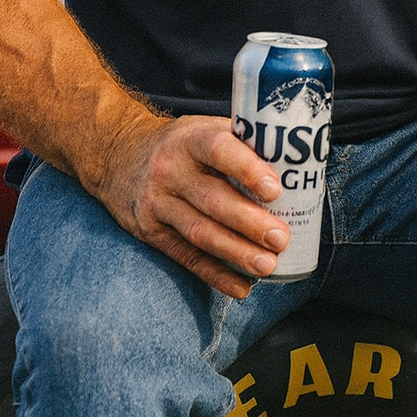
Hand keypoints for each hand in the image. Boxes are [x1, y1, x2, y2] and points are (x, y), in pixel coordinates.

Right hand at [90, 112, 290, 298]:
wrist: (117, 156)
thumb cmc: (180, 144)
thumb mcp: (203, 128)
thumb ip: (242, 143)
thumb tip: (299, 164)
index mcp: (189, 139)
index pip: (219, 149)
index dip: (247, 169)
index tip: (275, 190)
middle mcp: (169, 170)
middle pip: (211, 200)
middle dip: (249, 223)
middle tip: (281, 239)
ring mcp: (156, 203)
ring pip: (198, 232)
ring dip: (235, 252)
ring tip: (267, 266)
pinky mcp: (150, 231)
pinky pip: (186, 257)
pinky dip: (215, 275)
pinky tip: (241, 287)